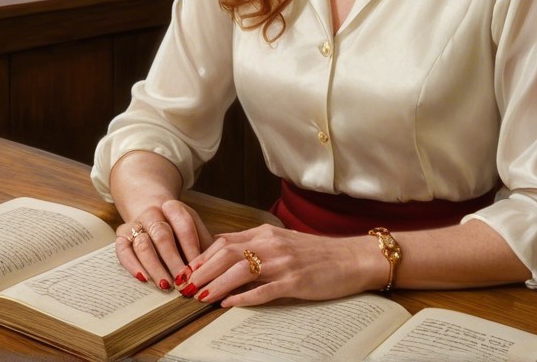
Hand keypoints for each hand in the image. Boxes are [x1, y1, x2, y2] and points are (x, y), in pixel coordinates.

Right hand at [114, 198, 212, 290]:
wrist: (152, 213)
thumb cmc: (178, 228)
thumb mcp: (195, 230)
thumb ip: (206, 247)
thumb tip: (222, 271)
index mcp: (173, 208)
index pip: (184, 225)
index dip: (192, 248)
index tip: (198, 270)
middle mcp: (153, 213)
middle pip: (162, 235)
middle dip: (173, 261)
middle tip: (182, 282)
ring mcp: (136, 223)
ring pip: (142, 244)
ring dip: (154, 267)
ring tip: (165, 285)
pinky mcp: (122, 235)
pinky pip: (123, 249)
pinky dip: (131, 265)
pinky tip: (143, 278)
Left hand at [182, 224, 378, 306]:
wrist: (351, 258)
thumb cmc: (316, 253)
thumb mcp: (282, 241)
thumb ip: (255, 245)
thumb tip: (224, 253)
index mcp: (265, 233)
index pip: (224, 241)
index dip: (201, 256)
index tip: (186, 269)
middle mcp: (271, 244)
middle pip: (227, 254)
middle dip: (202, 270)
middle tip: (184, 286)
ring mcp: (283, 262)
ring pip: (240, 270)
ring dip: (216, 283)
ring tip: (199, 296)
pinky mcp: (295, 281)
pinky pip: (264, 289)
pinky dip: (243, 297)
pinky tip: (228, 304)